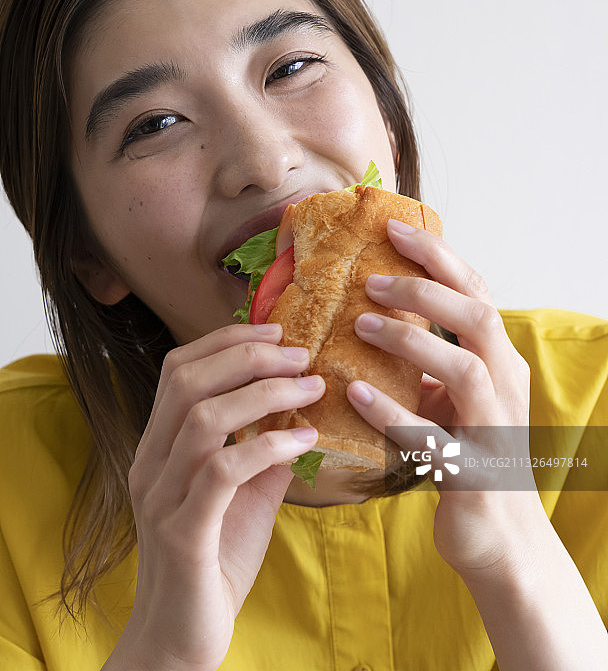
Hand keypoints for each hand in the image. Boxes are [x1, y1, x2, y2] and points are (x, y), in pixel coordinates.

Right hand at [107, 323, 322, 670]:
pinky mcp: (183, 532)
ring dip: (264, 393)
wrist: (182, 638)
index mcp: (160, 446)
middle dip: (249, 356)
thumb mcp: (245, 494)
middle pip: (188, 382)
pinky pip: (222, 472)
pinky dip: (267, 446)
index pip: (179, 370)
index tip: (276, 330)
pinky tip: (304, 439)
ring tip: (311, 387)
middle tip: (301, 354)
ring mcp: (162, 496)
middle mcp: (151, 463)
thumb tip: (301, 410)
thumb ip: (263, 451)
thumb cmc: (215, 560)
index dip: (225, 340)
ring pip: (204, 418)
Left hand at [346, 218, 544, 579]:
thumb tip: (373, 316)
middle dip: (425, 288)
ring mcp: (494, 429)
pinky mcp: (472, 472)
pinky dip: (391, 411)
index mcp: (500, 361)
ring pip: (465, 368)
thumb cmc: (468, 456)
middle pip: (478, 317)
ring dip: (411, 340)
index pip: (475, 292)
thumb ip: (430, 361)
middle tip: (372, 277)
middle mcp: (506, 386)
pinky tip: (352, 392)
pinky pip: (432, 437)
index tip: (393, 231)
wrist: (499, 539)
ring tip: (360, 325)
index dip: (438, 258)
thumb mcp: (455, 399)